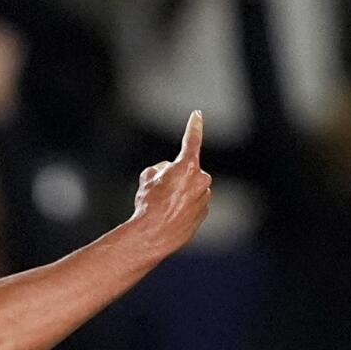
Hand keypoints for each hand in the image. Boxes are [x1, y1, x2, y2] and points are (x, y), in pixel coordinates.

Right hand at [131, 111, 211, 256]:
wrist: (154, 235)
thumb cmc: (149, 205)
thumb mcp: (146, 179)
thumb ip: (159, 169)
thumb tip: (166, 173)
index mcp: (188, 167)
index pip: (192, 141)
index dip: (194, 126)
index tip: (198, 114)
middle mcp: (201, 180)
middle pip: (186, 169)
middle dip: (174, 175)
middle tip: (158, 189)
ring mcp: (204, 197)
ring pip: (190, 187)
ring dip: (178, 192)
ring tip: (161, 206)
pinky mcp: (203, 212)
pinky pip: (192, 203)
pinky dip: (182, 206)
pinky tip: (169, 216)